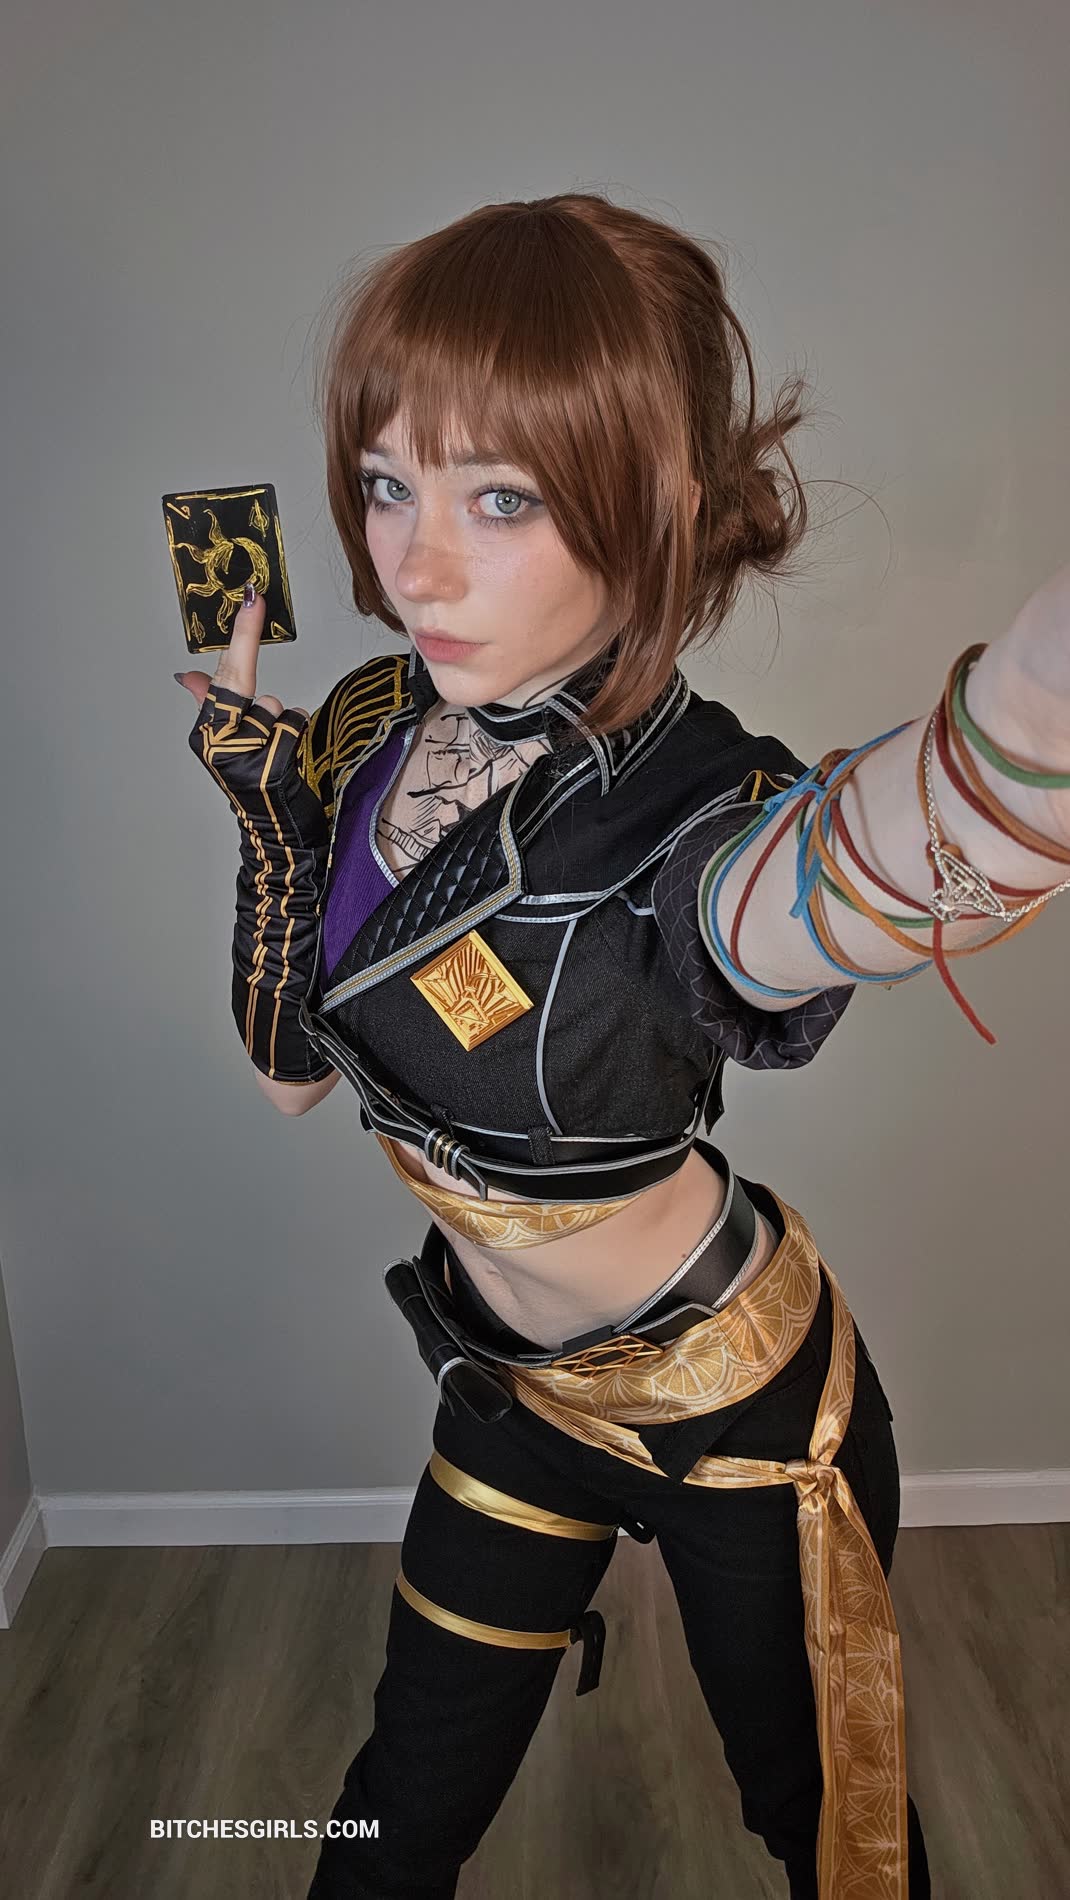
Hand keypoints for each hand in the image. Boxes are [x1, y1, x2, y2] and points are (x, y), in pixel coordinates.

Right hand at [177, 587, 327, 849]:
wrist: (276, 839)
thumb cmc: (258, 789)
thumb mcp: (231, 745)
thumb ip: (210, 706)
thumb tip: (188, 677)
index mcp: (205, 734)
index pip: (222, 675)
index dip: (239, 635)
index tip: (252, 598)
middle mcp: (217, 744)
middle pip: (247, 688)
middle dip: (257, 684)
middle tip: (256, 636)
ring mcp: (244, 756)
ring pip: (276, 708)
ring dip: (283, 725)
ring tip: (276, 754)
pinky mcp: (272, 766)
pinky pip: (293, 726)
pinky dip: (297, 737)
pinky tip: (289, 762)